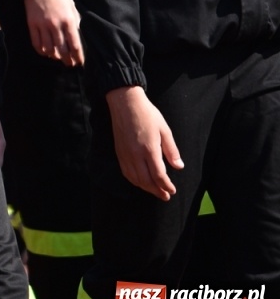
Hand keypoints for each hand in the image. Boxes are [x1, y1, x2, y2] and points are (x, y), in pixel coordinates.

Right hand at [24, 0, 84, 65]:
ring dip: (54, 56)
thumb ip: (75, 22)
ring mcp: (43, 25)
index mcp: (69, 21)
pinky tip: (45, 52)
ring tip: (57, 58)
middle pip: (62, 50)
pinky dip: (41, 50)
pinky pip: (36, 42)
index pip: (75, 45)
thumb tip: (76, 35)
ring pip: (49, 48)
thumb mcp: (72, 7)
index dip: (78, 56)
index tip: (79, 62)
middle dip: (67, 60)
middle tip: (70, 64)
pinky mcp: (32, 24)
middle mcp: (56, 25)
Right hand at [106, 86, 180, 200]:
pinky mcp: (119, 151)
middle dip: (157, 191)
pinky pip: (126, 171)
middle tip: (166, 196)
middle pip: (146, 180)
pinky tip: (140, 181)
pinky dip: (134, 180)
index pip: (158, 175)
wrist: (124, 102)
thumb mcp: (165, 130)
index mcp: (149, 149)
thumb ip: (171, 150)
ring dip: (145, 188)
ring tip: (154, 191)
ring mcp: (125, 154)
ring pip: (135, 178)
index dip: (166, 185)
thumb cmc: (147, 114)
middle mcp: (135, 154)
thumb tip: (178, 167)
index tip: (172, 190)